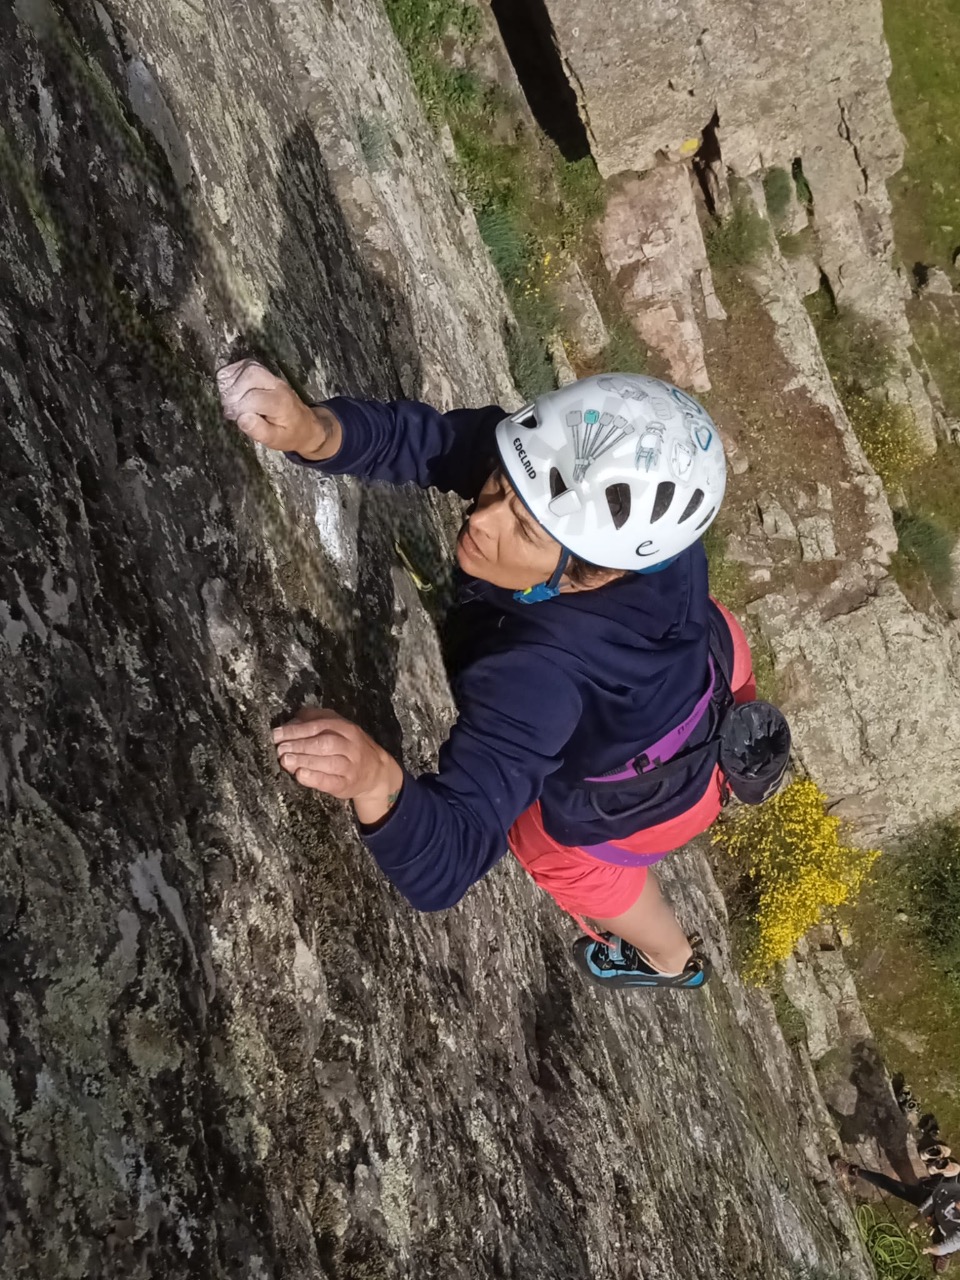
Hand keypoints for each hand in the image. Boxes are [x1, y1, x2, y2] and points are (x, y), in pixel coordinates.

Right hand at [217, 359, 341, 459]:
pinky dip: (236, 371)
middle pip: (251, 375)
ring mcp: (273, 379)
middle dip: (233, 389)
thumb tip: (242, 419)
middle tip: (227, 406)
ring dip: (233, 378)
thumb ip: (259, 431)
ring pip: (250, 367)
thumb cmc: (290, 435)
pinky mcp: (268, 376)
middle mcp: (278, 386)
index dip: (237, 406)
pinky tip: (228, 384)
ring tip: (225, 395)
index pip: (253, 397)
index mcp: (281, 404)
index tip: (231, 416)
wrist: (307, 426)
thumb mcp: (276, 440)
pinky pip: (250, 366)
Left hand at [273, 708, 403, 824]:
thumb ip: (314, 721)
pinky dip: (315, 778)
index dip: (297, 730)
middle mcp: (351, 746)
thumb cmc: (348, 746)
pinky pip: (331, 781)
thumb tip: (290, 722)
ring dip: (306, 760)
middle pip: (325, 742)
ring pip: (329, 762)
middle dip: (301, 745)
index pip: (319, 726)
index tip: (277, 734)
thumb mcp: (337, 727)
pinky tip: (301, 775)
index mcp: (346, 728)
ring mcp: (351, 766)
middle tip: (280, 748)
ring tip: (286, 760)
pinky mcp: (347, 785)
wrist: (376, 771)